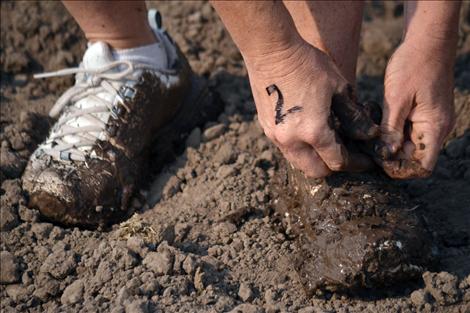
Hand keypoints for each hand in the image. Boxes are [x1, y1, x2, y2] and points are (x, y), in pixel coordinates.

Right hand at [245, 41, 377, 177]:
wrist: (270, 51)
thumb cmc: (307, 64)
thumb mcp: (338, 88)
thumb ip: (354, 116)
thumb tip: (368, 134)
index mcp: (313, 131)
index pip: (338, 161)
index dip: (356, 163)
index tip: (365, 160)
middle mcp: (292, 140)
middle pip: (316, 171)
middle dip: (334, 167)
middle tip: (347, 155)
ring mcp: (275, 136)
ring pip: (298, 162)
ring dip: (315, 159)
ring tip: (328, 143)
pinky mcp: (267, 128)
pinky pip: (287, 149)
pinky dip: (301, 148)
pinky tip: (310, 132)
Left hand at [380, 39, 455, 177]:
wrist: (426, 40)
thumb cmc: (414, 64)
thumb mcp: (397, 98)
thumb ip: (391, 129)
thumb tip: (385, 155)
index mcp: (434, 128)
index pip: (422, 166)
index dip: (401, 169)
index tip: (378, 160)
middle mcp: (435, 129)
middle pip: (412, 157)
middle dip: (388, 155)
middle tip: (365, 145)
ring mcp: (429, 121)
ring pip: (406, 145)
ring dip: (387, 142)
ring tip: (368, 131)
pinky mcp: (421, 113)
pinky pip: (405, 130)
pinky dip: (389, 129)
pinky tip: (374, 119)